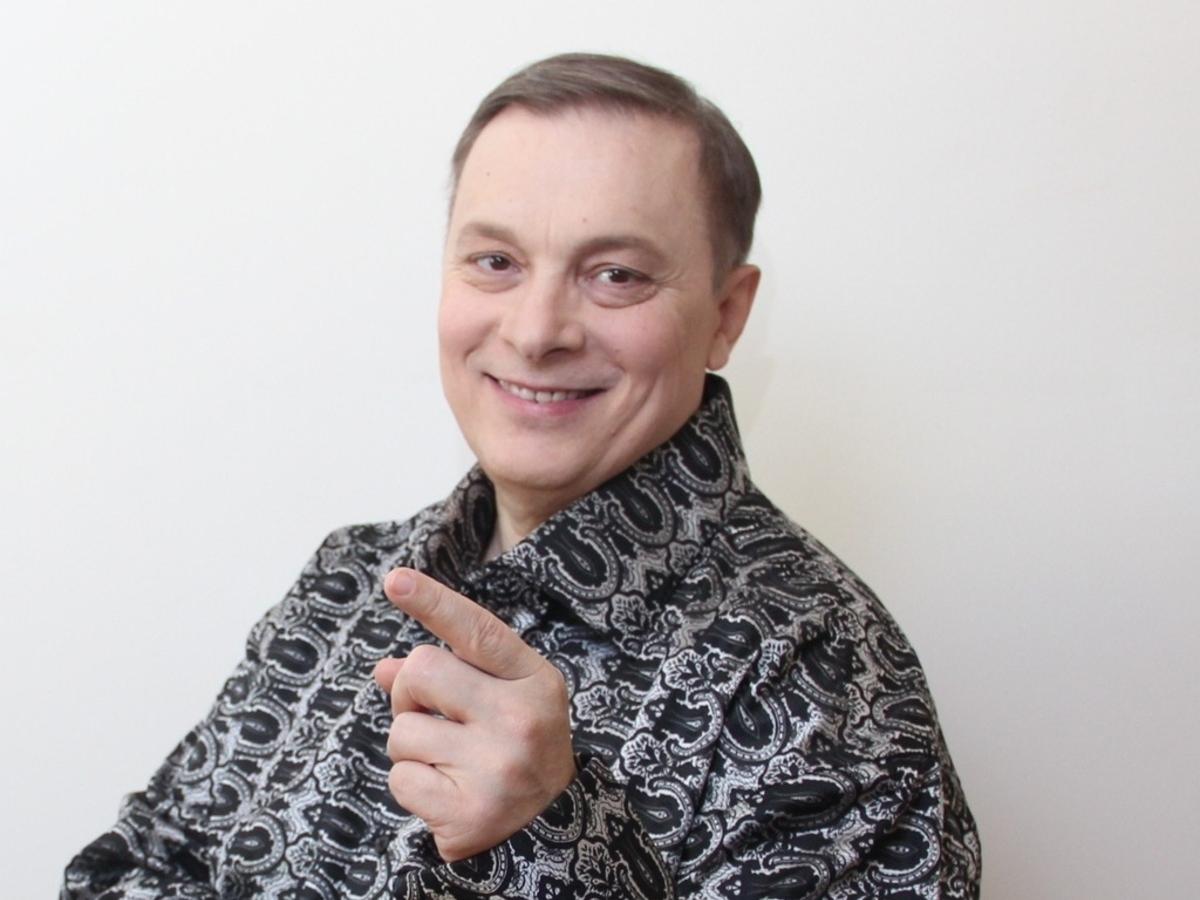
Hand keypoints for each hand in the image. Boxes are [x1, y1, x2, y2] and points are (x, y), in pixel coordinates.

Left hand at [372, 567, 576, 862]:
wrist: (553, 830)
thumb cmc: (519, 747)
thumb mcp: (504, 698)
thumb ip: (453, 673)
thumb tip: (384, 667)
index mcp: (535, 680)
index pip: (477, 631)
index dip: (434, 602)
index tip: (396, 579)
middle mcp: (519, 719)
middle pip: (422, 670)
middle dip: (410, 692)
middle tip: (436, 715)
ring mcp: (495, 767)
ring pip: (401, 731)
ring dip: (411, 746)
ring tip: (450, 761)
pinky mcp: (467, 812)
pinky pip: (400, 779)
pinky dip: (413, 786)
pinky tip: (446, 793)